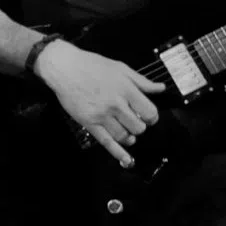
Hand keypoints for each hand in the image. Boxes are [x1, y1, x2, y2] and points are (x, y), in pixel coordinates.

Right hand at [36, 42, 164, 169]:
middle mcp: (116, 104)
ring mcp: (102, 115)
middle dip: (140, 127)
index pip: (149, 112)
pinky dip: (118, 153)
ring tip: (127, 132)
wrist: (64, 68)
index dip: (152, 117)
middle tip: (135, 122)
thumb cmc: (91, 65)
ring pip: (124, 136)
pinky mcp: (89, 123)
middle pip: (138, 127)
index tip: (149, 117)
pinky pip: (107, 142)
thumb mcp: (121, 68)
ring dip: (129, 137)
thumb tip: (160, 88)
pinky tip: (126, 160)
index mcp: (126, 90)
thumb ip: (142, 81)